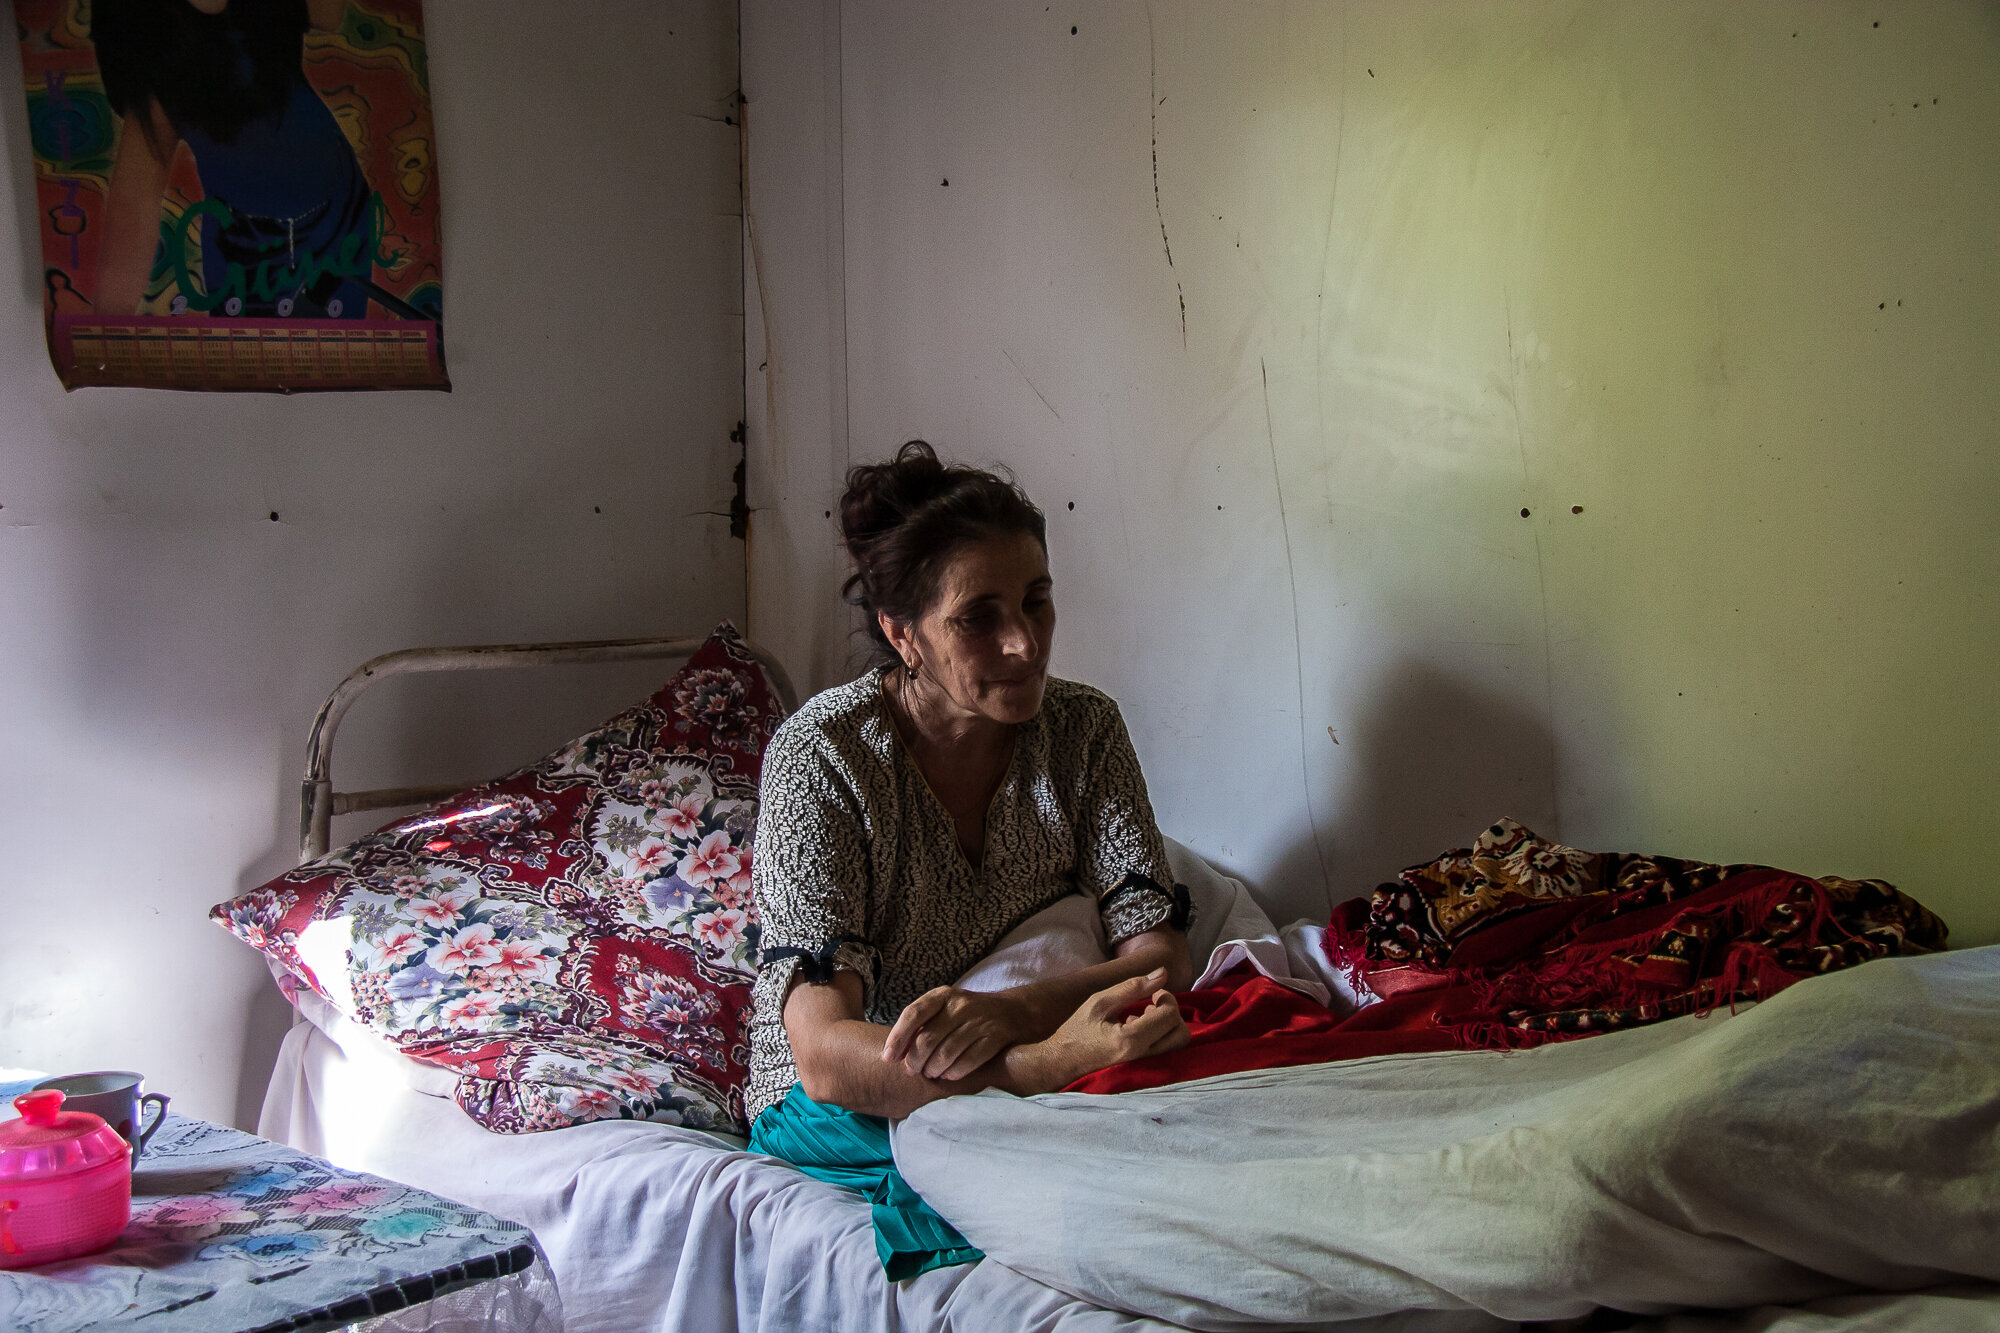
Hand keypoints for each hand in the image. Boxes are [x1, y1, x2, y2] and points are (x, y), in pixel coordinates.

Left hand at [883, 986, 1037, 1081]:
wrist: (1010, 1012)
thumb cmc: (966, 1015)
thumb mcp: (944, 1009)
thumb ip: (920, 1025)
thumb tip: (891, 1053)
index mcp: (943, 995)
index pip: (913, 1014)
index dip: (897, 1038)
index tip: (888, 1058)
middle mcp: (961, 1005)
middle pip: (928, 1039)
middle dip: (915, 1061)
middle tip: (912, 1071)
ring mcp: (980, 1021)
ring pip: (947, 1053)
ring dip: (933, 1069)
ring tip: (930, 1074)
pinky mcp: (995, 1037)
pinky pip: (968, 1061)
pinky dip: (954, 1073)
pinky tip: (948, 1076)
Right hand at [1038, 969, 1188, 1086]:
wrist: (1063, 1062)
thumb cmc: (1077, 1030)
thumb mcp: (1100, 1002)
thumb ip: (1132, 987)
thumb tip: (1163, 972)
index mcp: (1131, 1039)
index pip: (1170, 1015)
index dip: (1165, 997)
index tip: (1150, 991)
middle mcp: (1143, 1055)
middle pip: (1182, 1033)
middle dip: (1172, 1011)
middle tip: (1152, 1003)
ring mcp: (1144, 1064)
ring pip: (1177, 1043)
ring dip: (1167, 1024)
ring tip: (1142, 1015)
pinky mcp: (1143, 1066)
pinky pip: (1165, 1049)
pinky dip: (1160, 1033)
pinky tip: (1135, 1026)